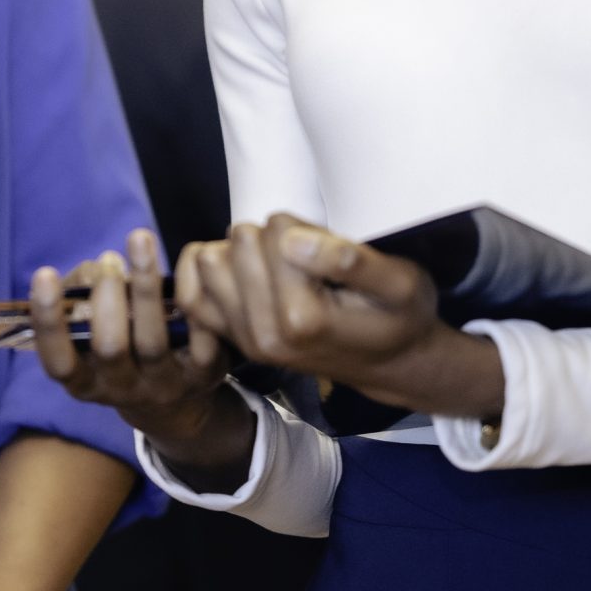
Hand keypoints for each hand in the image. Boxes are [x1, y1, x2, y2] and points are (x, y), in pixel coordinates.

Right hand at [30, 229, 234, 445]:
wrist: (175, 402)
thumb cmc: (121, 349)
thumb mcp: (94, 335)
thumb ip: (84, 302)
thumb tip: (93, 271)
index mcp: (85, 382)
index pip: (59, 362)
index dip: (49, 321)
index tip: (44, 273)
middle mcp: (122, 389)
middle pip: (110, 348)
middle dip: (106, 297)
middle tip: (108, 260)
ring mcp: (164, 386)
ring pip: (153, 340)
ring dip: (144, 286)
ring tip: (139, 240)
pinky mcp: (204, 376)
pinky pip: (199, 340)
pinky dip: (192, 305)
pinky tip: (187, 272)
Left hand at [187, 213, 503, 420]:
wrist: (391, 362)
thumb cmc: (400, 316)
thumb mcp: (400, 283)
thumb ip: (348, 259)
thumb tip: (290, 239)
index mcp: (301, 318)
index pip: (275, 231)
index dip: (304, 229)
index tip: (329, 251)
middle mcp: (263, 334)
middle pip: (241, 240)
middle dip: (273, 239)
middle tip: (308, 260)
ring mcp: (243, 339)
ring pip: (211, 260)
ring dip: (242, 253)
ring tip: (279, 267)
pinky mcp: (231, 339)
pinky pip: (190, 294)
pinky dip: (209, 274)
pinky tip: (241, 272)